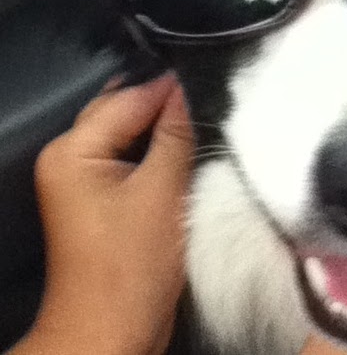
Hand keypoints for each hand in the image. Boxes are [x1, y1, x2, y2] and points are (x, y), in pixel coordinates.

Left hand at [13, 73, 192, 354]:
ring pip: (130, 133)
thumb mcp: (162, 191)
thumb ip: (176, 134)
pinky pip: (132, 155)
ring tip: (202, 126)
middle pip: (124, 111)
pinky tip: (186, 152)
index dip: (171, 90)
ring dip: (164, 129)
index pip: (129, 99)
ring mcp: (84, 177)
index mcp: (72, 151)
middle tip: (209, 102)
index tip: (210, 82)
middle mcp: (70, 158)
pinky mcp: (102, 194)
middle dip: (166, 106)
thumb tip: (188, 90)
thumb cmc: (129, 270)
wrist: (113, 329)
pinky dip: (158, 151)